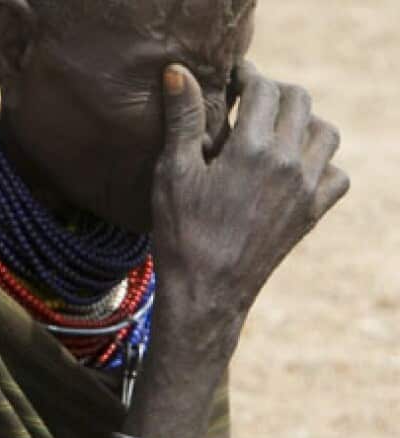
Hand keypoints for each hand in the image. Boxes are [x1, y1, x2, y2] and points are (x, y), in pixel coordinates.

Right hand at [150, 62, 347, 341]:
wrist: (206, 291)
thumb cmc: (181, 233)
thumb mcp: (173, 173)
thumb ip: (183, 120)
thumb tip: (178, 72)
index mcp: (253, 149)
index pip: (264, 88)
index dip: (247, 76)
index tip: (232, 78)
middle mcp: (290, 163)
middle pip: (300, 101)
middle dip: (275, 93)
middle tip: (249, 102)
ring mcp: (307, 188)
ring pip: (326, 133)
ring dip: (303, 123)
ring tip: (273, 132)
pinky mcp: (313, 212)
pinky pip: (338, 173)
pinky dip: (322, 163)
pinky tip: (293, 169)